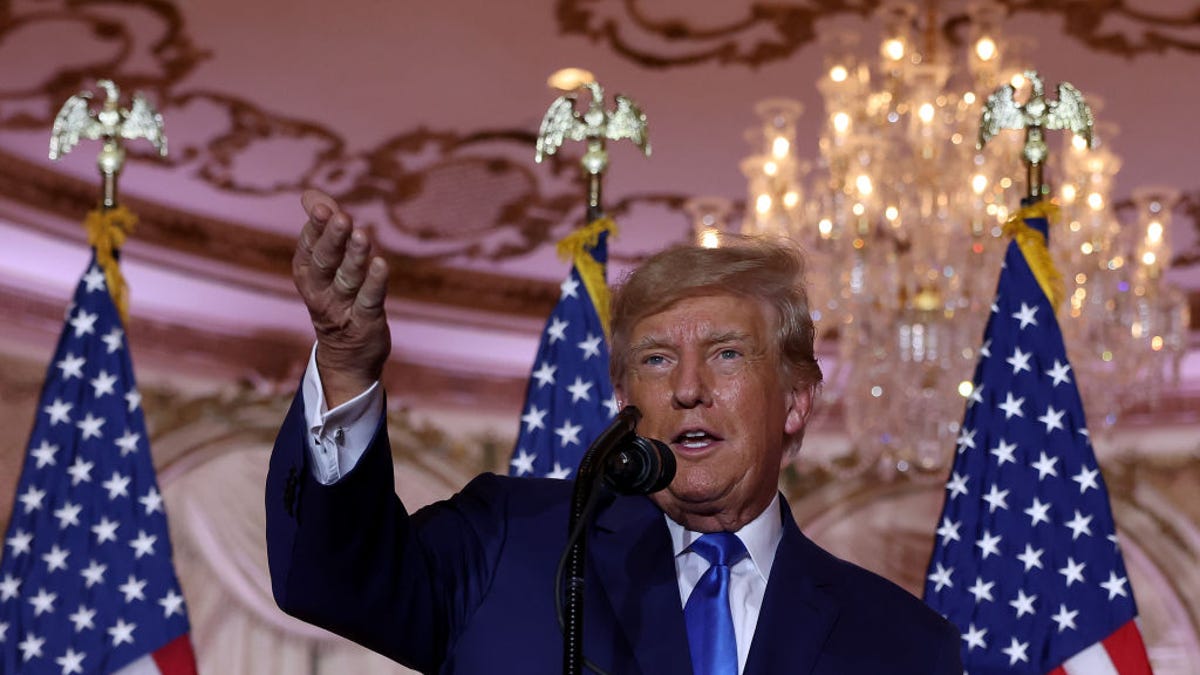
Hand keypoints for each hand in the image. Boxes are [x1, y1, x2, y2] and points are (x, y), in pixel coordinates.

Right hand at [293, 189, 390, 406]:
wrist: (346, 356)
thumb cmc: (336, 299)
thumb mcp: (324, 265)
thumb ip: (321, 229)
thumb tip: (310, 194)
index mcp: (307, 275)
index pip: (309, 247)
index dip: (315, 228)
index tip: (322, 206)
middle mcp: (320, 291)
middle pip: (324, 262)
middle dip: (332, 239)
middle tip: (340, 216)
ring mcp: (343, 308)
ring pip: (347, 279)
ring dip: (355, 256)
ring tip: (362, 234)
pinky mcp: (366, 321)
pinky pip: (370, 300)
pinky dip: (375, 282)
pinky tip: (382, 264)